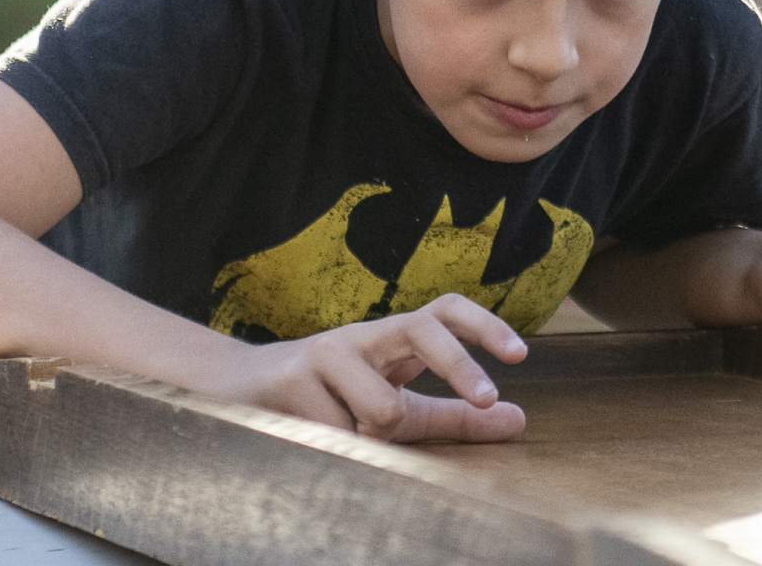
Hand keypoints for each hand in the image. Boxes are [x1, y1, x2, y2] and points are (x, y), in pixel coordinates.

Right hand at [206, 295, 529, 444]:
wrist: (241, 390)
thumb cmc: (332, 400)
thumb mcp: (399, 408)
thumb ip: (454, 416)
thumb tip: (519, 418)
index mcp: (392, 340)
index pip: (443, 311)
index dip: (484, 326)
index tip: (521, 354)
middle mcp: (363, 335)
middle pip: (422, 329)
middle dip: (460, 363)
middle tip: (487, 397)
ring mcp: (325, 351)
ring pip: (383, 409)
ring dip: (374, 440)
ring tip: (347, 435)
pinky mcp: (291, 377)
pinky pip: (340, 435)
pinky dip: (336, 450)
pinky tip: (311, 435)